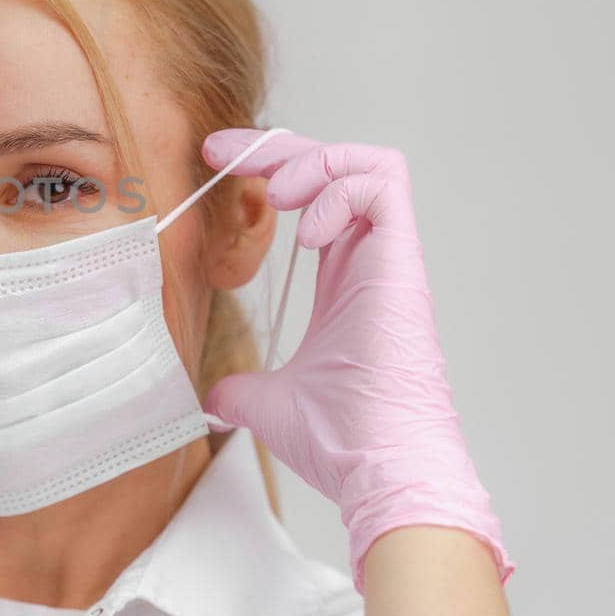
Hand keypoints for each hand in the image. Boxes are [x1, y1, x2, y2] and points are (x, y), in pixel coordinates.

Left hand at [199, 129, 512, 590]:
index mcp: (343, 281)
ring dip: (314, 160)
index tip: (214, 163)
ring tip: (278, 195)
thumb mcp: (267, 405)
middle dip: (280, 147)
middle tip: (222, 152)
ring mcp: (389, 260)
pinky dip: (339, 190)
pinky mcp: (403, 264)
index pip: (315, 198)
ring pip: (371, 162)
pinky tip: (309, 234)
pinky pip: (384, 187)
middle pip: (339, 166)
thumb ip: (240, 390)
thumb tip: (211, 399)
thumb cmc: (344, 441)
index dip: (268, 169)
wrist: (382, 469)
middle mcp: (369, 261)